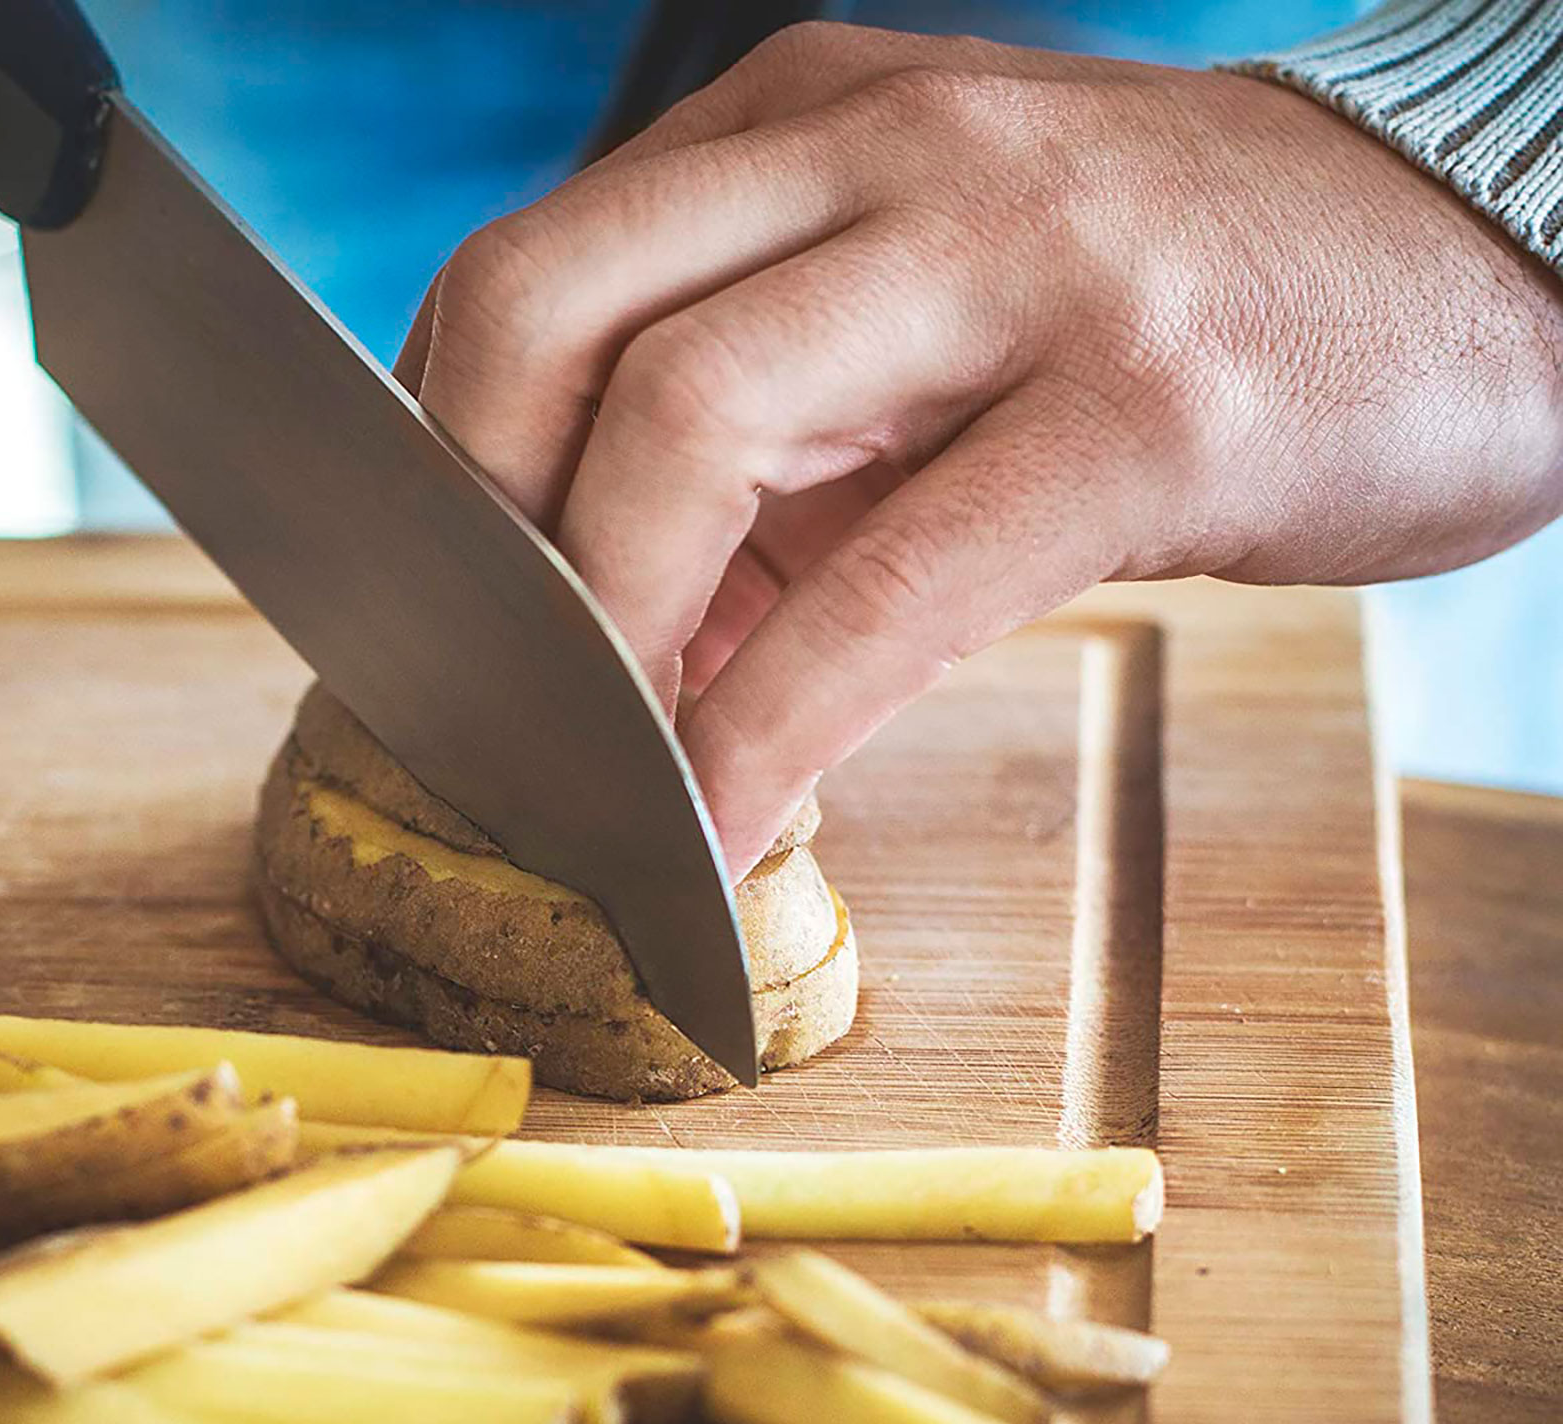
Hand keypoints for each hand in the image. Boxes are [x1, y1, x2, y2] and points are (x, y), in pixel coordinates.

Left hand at [398, 25, 1562, 876]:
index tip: (437, 622)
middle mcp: (880, 151)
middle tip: (494, 697)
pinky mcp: (1142, 408)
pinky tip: (723, 827)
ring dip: (606, 636)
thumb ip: (763, 432)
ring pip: (695, 420)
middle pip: (549, 314)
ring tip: (597, 775)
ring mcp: (1015, 260)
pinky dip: (774, 727)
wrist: (1457, 262)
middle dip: (479, 537)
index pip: (527, 274)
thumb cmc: (1158, 313)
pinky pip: (894, 587)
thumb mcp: (921, 320)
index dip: (442, 470)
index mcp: (801, 126)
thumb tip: (608, 626)